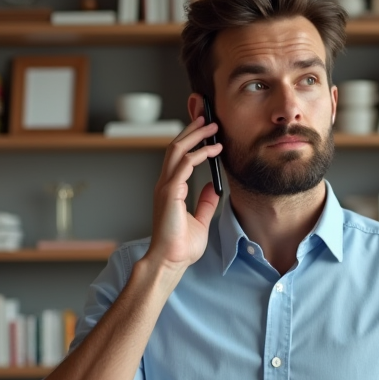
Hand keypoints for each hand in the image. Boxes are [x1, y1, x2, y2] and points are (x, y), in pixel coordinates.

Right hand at [144, 114, 222, 271]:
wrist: (171, 261)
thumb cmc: (181, 246)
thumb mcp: (200, 219)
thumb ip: (205, 202)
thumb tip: (213, 187)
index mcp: (170, 190)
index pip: (178, 157)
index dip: (191, 141)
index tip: (206, 131)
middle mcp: (165, 184)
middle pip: (175, 147)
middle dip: (191, 130)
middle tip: (207, 118)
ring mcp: (165, 187)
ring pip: (177, 150)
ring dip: (195, 136)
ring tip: (212, 126)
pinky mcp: (170, 193)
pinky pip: (184, 166)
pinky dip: (199, 154)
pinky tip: (213, 150)